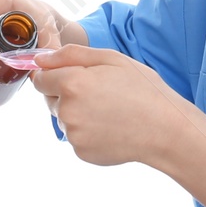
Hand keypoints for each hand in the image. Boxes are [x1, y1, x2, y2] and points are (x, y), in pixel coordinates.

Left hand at [24, 44, 194, 166]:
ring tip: (108, 111)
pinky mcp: (80, 151)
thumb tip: (40, 60)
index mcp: (72, 83)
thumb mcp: (111, 59)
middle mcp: (67, 110)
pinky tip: (109, 127)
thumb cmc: (143, 90)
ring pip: (63, 118)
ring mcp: (73, 134)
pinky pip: (75, 137)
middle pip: (49, 99)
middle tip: (98, 93)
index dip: (54, 75)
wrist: (166, 130)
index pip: (40, 79)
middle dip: (65, 94)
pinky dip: (87, 132)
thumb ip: (70, 55)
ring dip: (77, 113)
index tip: (71, 76)